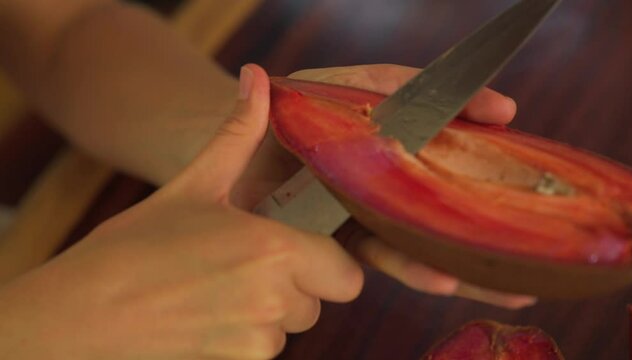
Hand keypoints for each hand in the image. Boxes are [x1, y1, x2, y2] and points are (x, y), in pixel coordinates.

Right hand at [0, 64, 362, 359]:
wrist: (82, 311)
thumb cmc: (135, 246)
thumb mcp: (194, 185)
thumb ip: (238, 133)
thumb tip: (256, 78)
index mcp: (274, 250)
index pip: (347, 276)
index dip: (328, 264)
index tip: (298, 250)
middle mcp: (274, 301)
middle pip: (317, 300)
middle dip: (294, 285)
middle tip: (246, 264)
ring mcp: (256, 342)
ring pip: (289, 327)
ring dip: (268, 312)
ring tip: (218, 288)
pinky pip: (263, 351)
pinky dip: (244, 337)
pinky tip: (207, 315)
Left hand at [288, 64, 534, 308]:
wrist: (226, 152)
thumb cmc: (281, 111)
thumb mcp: (331, 87)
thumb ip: (381, 83)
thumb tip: (435, 80)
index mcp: (385, 134)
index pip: (440, 130)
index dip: (470, 123)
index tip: (505, 116)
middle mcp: (382, 176)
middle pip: (441, 199)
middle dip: (484, 222)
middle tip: (533, 243)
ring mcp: (365, 211)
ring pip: (420, 238)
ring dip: (462, 260)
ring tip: (505, 284)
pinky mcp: (341, 241)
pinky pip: (383, 255)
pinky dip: (415, 268)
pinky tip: (443, 278)